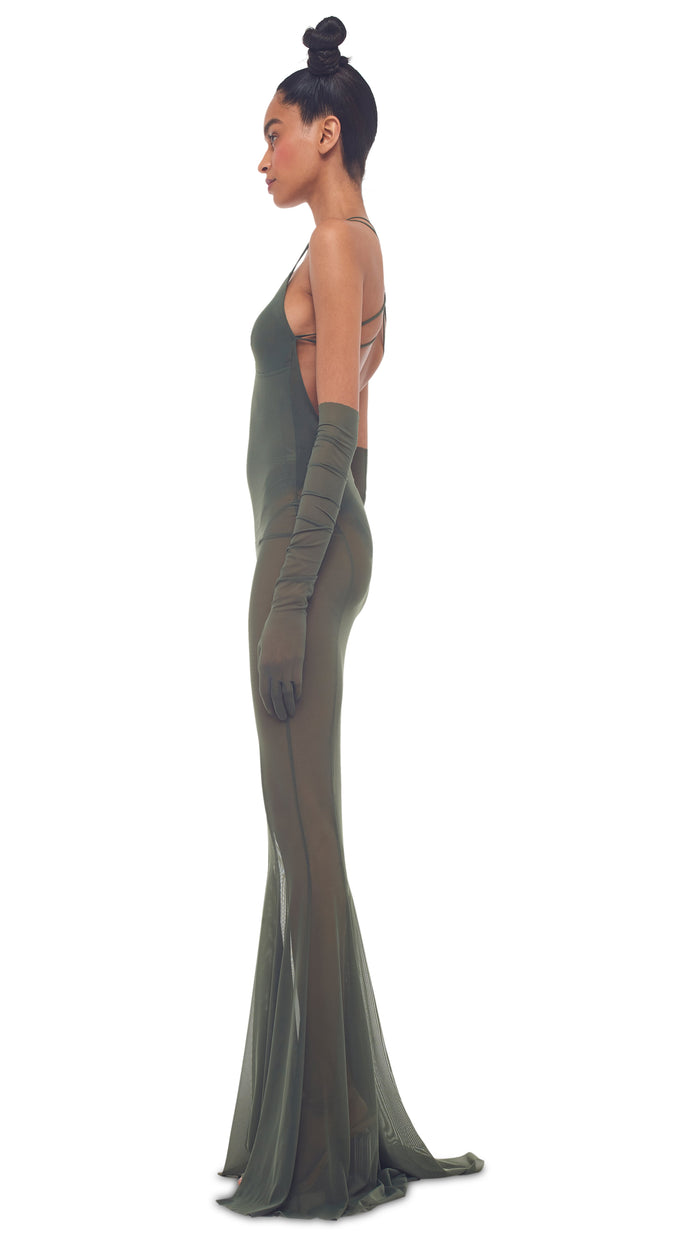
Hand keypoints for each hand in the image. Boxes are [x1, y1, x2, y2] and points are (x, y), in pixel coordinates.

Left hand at [257, 606, 305, 720]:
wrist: (287, 613)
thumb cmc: (272, 628)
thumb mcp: (261, 646)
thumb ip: (262, 662)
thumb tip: (265, 677)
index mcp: (262, 665)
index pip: (264, 691)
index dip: (268, 704)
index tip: (272, 713)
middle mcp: (274, 669)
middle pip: (276, 695)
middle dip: (279, 709)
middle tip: (282, 718)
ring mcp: (286, 666)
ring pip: (288, 693)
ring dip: (289, 705)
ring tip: (290, 713)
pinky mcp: (298, 662)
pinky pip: (298, 684)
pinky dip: (297, 694)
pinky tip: (297, 699)